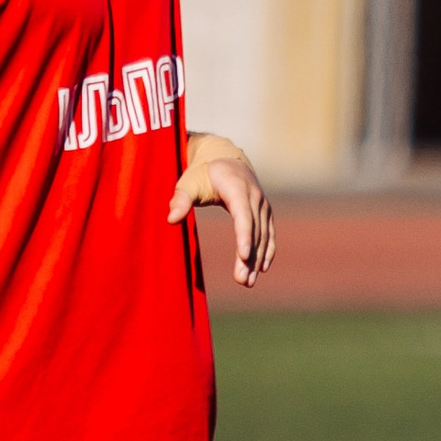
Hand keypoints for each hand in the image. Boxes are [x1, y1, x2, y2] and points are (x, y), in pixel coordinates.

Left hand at [169, 136, 275, 287]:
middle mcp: (254, 196)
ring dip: (257, 259)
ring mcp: (262, 204)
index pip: (243, 215)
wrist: (224, 158)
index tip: (243, 255)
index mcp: (237, 187)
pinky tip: (261, 269)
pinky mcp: (265, 212)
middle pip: (255, 230)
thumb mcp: (188, 182)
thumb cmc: (202, 172)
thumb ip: (180, 199)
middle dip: (249, 257)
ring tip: (247, 282)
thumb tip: (171, 219)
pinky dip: (267, 251)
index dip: (244, 235)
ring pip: (263, 235)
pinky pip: (269, 233)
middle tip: (242, 281)